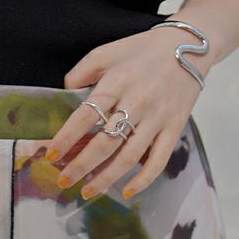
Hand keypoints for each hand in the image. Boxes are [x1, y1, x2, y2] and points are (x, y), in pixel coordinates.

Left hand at [45, 26, 210, 200]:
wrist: (187, 47)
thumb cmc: (141, 50)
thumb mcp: (106, 52)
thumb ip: (82, 72)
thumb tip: (65, 95)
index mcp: (117, 81)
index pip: (86, 115)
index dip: (67, 137)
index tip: (51, 154)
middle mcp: (137, 102)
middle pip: (105, 142)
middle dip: (81, 166)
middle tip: (64, 180)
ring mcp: (157, 117)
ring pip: (129, 157)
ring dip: (106, 178)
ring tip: (87, 191)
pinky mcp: (174, 127)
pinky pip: (159, 160)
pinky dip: (143, 180)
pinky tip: (127, 191)